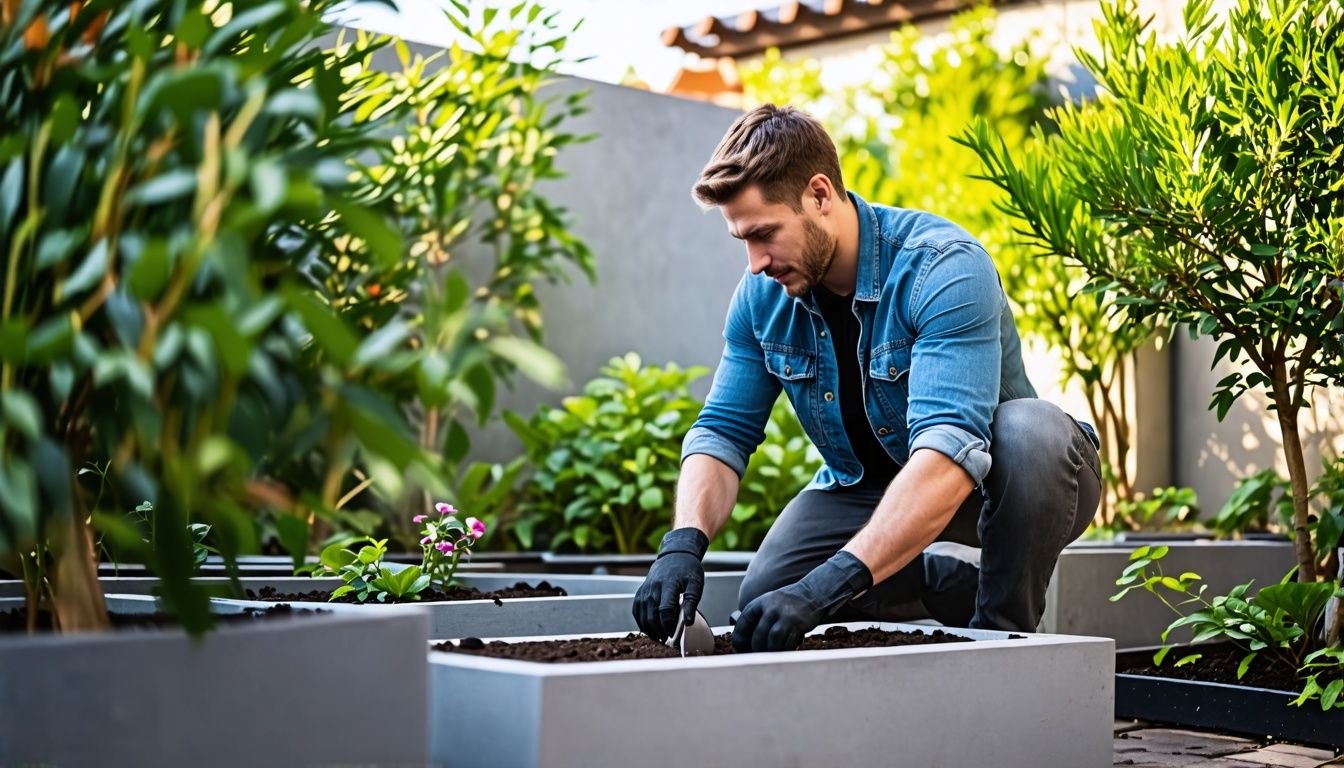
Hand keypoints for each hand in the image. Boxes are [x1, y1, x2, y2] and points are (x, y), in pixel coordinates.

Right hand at [633, 528, 708, 641]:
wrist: (674, 556)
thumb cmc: (687, 571)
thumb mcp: (696, 585)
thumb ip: (692, 603)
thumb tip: (688, 622)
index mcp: (667, 585)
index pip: (665, 611)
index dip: (669, 626)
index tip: (675, 634)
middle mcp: (652, 589)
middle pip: (652, 617)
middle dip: (660, 632)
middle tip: (669, 641)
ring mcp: (644, 592)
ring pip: (643, 618)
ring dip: (651, 631)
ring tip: (661, 638)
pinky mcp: (639, 594)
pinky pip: (637, 613)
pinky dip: (643, 624)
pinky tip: (652, 629)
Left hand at [731, 550, 871, 651]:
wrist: (812, 593)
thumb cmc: (788, 602)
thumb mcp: (769, 603)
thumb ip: (758, 617)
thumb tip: (744, 639)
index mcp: (761, 602)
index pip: (744, 621)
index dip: (739, 636)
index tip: (739, 646)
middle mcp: (771, 608)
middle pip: (758, 635)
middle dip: (756, 648)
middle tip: (757, 653)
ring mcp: (786, 616)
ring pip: (772, 641)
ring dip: (770, 651)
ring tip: (771, 653)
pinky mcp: (798, 624)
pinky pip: (788, 643)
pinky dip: (784, 649)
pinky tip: (784, 649)